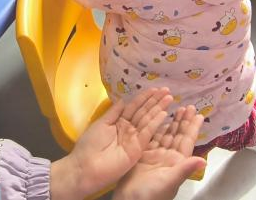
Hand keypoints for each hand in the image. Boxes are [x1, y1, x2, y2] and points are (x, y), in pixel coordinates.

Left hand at [50, 88, 173, 199]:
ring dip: (158, 108)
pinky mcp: (137, 149)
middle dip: (155, 101)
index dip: (144, 97)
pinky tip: (163, 113)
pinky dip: (156, 123)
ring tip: (169, 98)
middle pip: (144, 112)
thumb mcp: (102, 123)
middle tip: (167, 90)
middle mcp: (129, 129)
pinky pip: (147, 133)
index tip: (155, 89)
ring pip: (148, 120)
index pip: (134, 106)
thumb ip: (114, 112)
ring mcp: (134, 139)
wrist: (86, 166)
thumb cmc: (90, 144)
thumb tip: (124, 99)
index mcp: (119, 122)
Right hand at [114, 106, 206, 199]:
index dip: (193, 128)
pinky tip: (158, 118)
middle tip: (188, 106)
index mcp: (177, 163)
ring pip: (165, 134)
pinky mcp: (143, 154)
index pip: (187, 141)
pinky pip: (151, 137)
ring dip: (171, 122)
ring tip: (176, 107)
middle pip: (177, 135)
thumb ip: (185, 169)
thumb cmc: (151, 194)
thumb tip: (204, 161)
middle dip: (183, 121)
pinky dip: (155, 127)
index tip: (199, 115)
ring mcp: (155, 155)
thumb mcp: (170, 181)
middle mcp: (168, 157)